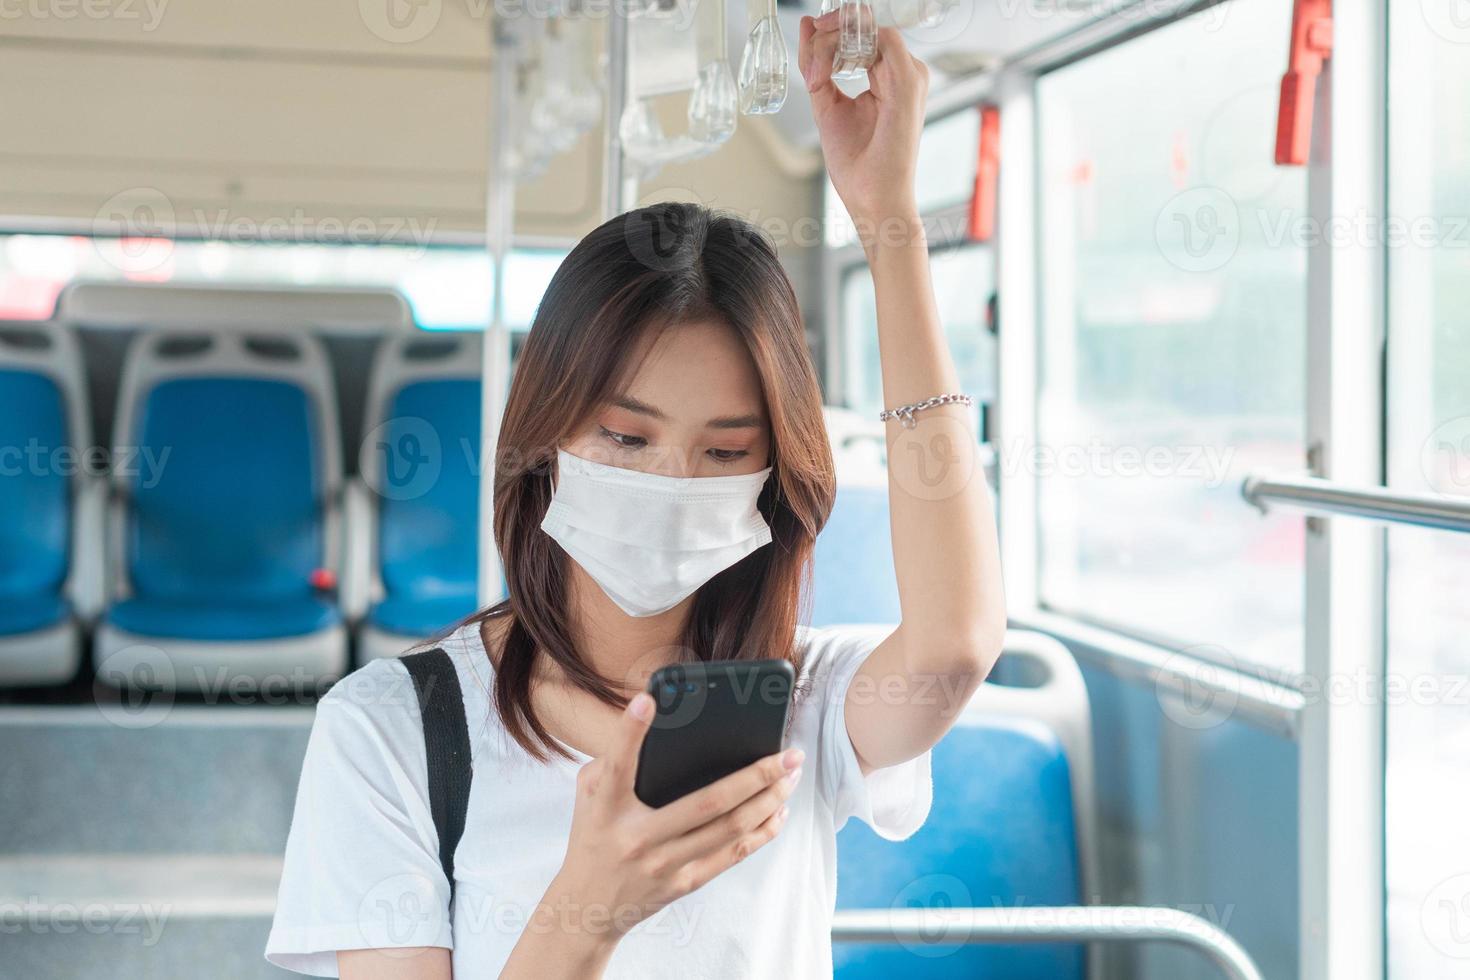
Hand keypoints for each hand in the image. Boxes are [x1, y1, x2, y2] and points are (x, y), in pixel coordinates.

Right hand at [544, 693, 802, 945]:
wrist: (587, 906)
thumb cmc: (593, 836)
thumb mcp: (588, 795)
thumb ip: (613, 760)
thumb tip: (653, 719)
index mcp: (606, 807)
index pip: (618, 764)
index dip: (630, 731)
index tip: (649, 699)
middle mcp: (637, 837)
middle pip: (707, 803)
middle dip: (756, 775)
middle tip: (788, 753)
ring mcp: (664, 864)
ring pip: (730, 829)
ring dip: (769, 801)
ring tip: (792, 776)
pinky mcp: (683, 883)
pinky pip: (732, 854)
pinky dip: (761, 832)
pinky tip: (778, 811)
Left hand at [798, 10, 928, 231]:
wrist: (873, 198)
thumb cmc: (858, 166)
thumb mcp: (828, 106)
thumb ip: (818, 68)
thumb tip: (807, 28)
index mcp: (890, 78)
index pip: (862, 35)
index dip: (832, 30)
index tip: (807, 35)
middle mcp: (905, 73)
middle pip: (865, 27)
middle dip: (828, 30)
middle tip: (807, 39)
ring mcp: (909, 76)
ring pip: (868, 28)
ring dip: (830, 40)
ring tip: (813, 73)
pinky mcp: (907, 83)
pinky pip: (878, 37)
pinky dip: (841, 48)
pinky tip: (823, 74)